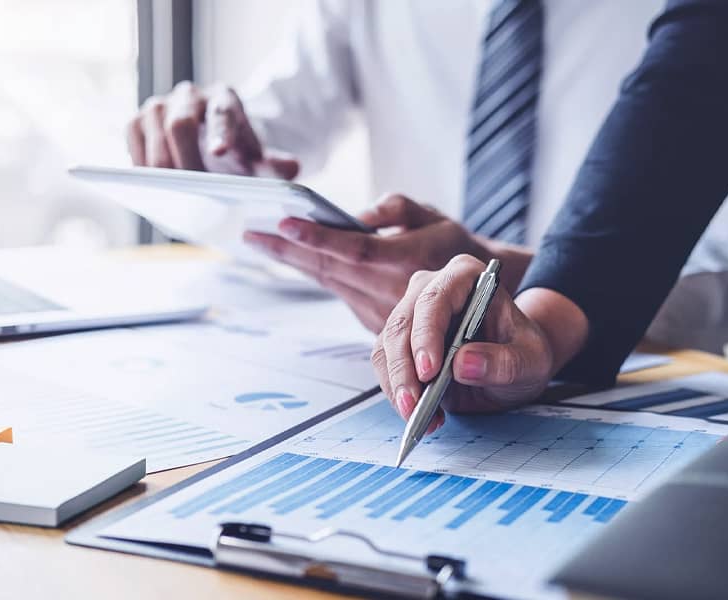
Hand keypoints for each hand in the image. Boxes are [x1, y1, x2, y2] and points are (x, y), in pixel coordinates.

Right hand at [126, 81, 298, 178]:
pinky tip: (150, 185)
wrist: (211, 148)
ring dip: (159, 164)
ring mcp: (161, 105)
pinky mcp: (138, 120)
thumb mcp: (258, 162)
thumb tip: (292, 168)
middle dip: (184, 160)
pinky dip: (139, 161)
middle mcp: (190, 96)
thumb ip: (275, 167)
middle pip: (179, 123)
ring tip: (170, 194)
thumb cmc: (235, 156)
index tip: (220, 152)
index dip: (220, 132)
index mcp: (225, 100)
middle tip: (191, 192)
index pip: (223, 113)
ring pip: (151, 128)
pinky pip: (131, 135)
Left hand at [243, 194, 485, 331]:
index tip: (283, 222)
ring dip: (292, 261)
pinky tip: (292, 257)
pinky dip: (313, 273)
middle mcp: (387, 290)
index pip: (352, 249)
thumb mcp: (436, 217)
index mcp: (403, 261)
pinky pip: (337, 292)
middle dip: (285, 249)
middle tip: (250, 232)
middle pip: (327, 268)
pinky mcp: (373, 321)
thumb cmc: (455, 247)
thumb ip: (398, 209)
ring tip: (259, 240)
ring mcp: (378, 310)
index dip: (316, 237)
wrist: (477, 298)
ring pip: (327, 282)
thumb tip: (361, 213)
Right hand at [372, 255, 588, 429]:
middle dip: (403, 369)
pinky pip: (386, 366)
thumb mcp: (531, 361)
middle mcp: (431, 289)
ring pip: (386, 346)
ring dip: (396, 385)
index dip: (426, 334)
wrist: (515, 363)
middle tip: (413, 405)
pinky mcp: (401, 341)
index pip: (434, 299)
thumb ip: (505, 362)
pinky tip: (419, 414)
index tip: (429, 371)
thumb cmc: (524, 352)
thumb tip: (464, 364)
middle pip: (401, 324)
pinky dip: (397, 393)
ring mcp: (412, 314)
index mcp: (465, 277)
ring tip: (418, 417)